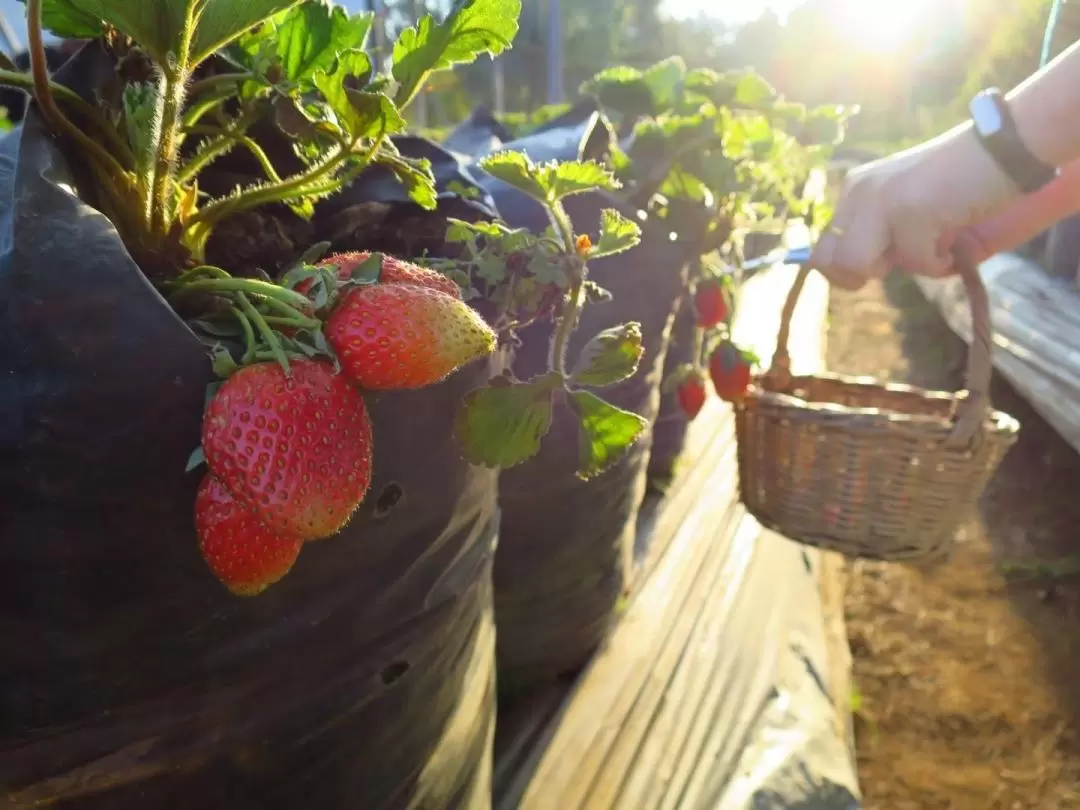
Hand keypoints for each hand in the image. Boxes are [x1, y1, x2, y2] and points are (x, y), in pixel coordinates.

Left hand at [811, 126, 1017, 289]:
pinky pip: (914, 262)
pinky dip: (940, 262)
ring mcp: (880, 199)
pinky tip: (955, 233)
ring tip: (934, 240)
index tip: (883, 261)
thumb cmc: (958, 185)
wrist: (1004, 150)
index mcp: (853, 190)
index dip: (846, 270)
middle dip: (863, 274)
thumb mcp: (904, 211)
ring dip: (900, 266)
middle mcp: (858, 191)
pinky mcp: (909, 210)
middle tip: (906, 252)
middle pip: (828, 262)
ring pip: (858, 264)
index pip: (821, 250)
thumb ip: (877, 236)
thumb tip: (855, 275)